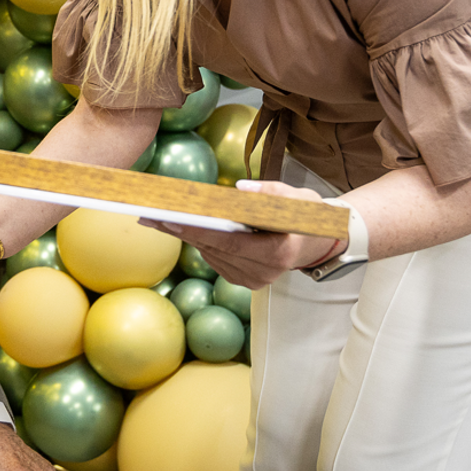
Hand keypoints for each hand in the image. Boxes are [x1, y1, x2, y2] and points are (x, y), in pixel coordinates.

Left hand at [139, 179, 337, 288]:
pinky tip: (180, 227)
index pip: (229, 242)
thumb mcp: (298, 198)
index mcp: (277, 253)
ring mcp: (254, 280)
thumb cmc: (308, 216)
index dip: (199, 230)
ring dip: (186, 236)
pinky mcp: (245, 280)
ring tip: (158, 217)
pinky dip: (199, 242)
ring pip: (211, 255)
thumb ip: (271, 192)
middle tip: (151, 214)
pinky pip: (216, 259)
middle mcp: (263, 273)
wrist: (318, 243)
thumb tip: (239, 190)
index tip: (171, 217)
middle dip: (182, 230)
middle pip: (214, 249)